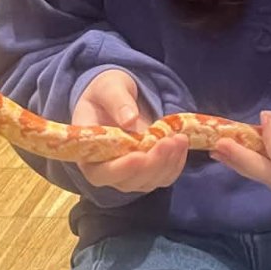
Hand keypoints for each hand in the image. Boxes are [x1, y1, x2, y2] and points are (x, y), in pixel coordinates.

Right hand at [72, 69, 187, 192]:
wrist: (118, 97)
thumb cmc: (106, 92)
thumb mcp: (108, 88)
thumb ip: (117, 101)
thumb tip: (130, 120)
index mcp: (89, 151)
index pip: (99, 173)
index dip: (120, 170)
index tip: (139, 156)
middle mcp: (107, 168)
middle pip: (128, 182)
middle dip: (151, 165)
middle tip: (168, 141)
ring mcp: (128, 172)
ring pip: (149, 182)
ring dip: (167, 164)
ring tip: (179, 138)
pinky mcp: (147, 169)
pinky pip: (164, 176)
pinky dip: (176, 163)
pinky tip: (181, 143)